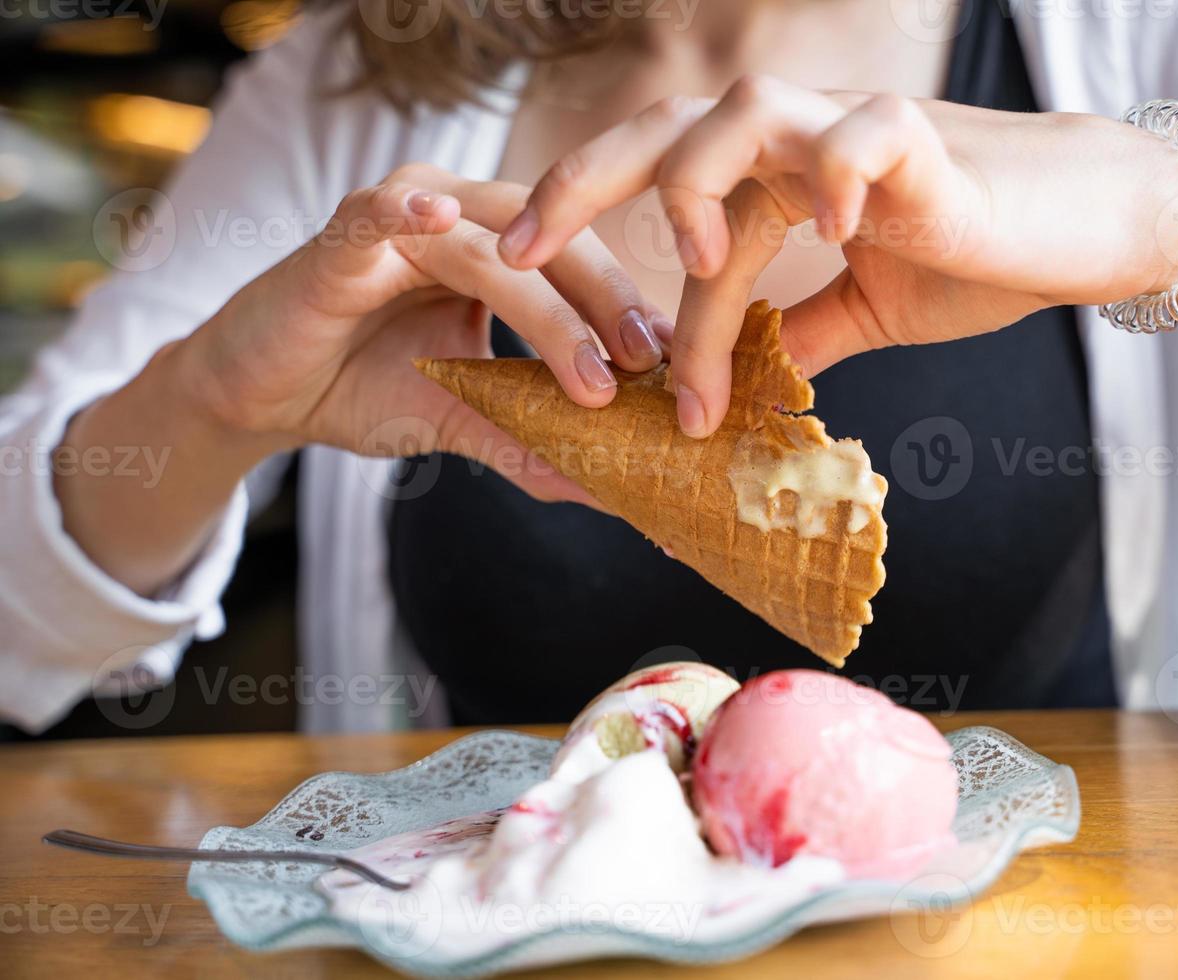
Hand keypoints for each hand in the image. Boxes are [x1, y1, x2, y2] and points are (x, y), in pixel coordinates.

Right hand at [179, 163, 669, 499]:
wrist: (260, 394)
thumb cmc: (360, 387)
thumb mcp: (461, 417)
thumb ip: (529, 441)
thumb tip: (610, 491)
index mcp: (496, 245)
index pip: (580, 264)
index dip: (629, 309)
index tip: (680, 367)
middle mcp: (458, 215)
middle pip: (554, 244)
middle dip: (608, 303)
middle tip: (653, 364)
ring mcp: (400, 217)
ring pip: (491, 246)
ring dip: (546, 311)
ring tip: (591, 374)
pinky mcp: (340, 233)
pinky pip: (378, 210)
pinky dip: (405, 212)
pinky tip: (438, 220)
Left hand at [496, 77, 1177, 434]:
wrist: (1090, 226)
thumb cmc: (979, 253)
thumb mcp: (866, 309)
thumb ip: (796, 332)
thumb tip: (736, 386)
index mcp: (774, 175)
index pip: (660, 195)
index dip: (591, 235)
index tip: (523, 285)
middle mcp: (799, 140)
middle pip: (665, 130)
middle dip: (582, 182)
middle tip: (517, 248)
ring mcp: (856, 131)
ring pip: (745, 113)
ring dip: (697, 178)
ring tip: (688, 251)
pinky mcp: (924, 140)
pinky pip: (862, 133)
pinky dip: (835, 169)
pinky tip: (826, 225)